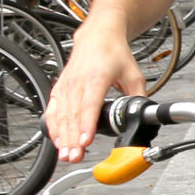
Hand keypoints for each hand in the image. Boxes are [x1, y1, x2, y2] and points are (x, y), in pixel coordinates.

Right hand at [45, 31, 147, 162]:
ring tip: (66, 155)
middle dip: (72, 139)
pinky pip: (52, 112)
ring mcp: (65, 86)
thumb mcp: (134, 74)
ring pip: (60, 116)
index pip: (89, 105)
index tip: (86, 141)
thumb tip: (142, 115)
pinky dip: (53, 128)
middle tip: (75, 157)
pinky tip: (57, 142)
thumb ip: (138, 97)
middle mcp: (76, 83)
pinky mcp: (58, 89)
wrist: (98, 37)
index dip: (86, 125)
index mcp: (96, 78)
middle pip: (72, 116)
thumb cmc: (114, 54)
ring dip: (61, 138)